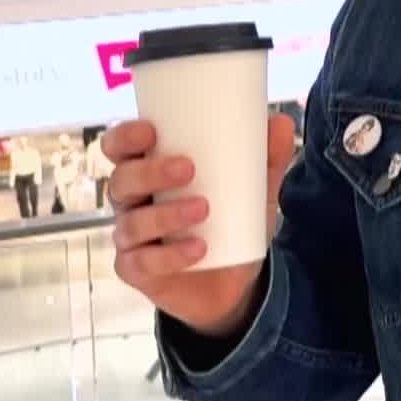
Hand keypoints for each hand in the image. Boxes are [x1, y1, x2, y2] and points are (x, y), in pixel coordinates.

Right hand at [104, 113, 295, 338]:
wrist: (234, 278)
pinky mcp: (137, 271)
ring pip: (132, 223)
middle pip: (121, 181)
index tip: (151, 131)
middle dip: (150, 172)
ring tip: (203, 209)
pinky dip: (170, 255)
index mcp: (149, 171)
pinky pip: (142, 263)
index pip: (119, 147)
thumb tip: (281, 122)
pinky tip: (199, 249)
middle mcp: (132, 201)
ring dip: (165, 214)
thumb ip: (267, 157)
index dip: (125, 137)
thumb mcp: (254, 188)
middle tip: (188, 168)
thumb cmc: (230, 219)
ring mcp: (131, 238)